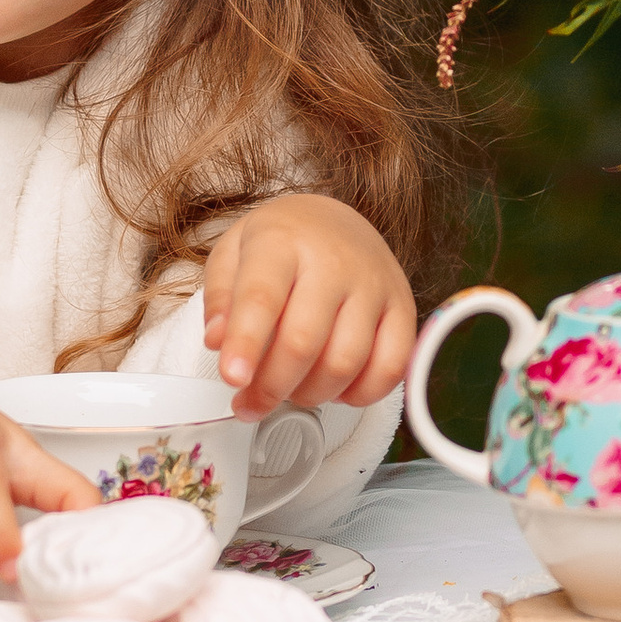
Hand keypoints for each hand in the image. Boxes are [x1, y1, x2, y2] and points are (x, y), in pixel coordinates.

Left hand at [200, 194, 414, 415]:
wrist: (333, 220)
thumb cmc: (280, 245)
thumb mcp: (232, 255)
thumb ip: (219, 298)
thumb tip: (217, 341)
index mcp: (282, 242)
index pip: (262, 297)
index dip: (245, 344)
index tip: (233, 378)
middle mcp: (334, 260)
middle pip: (303, 341)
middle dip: (271, 387)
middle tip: (250, 401)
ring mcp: (374, 284)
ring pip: (345, 362)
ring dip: (310, 394)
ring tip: (290, 390)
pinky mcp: (403, 307)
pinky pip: (392, 368)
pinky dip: (361, 394)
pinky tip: (335, 388)